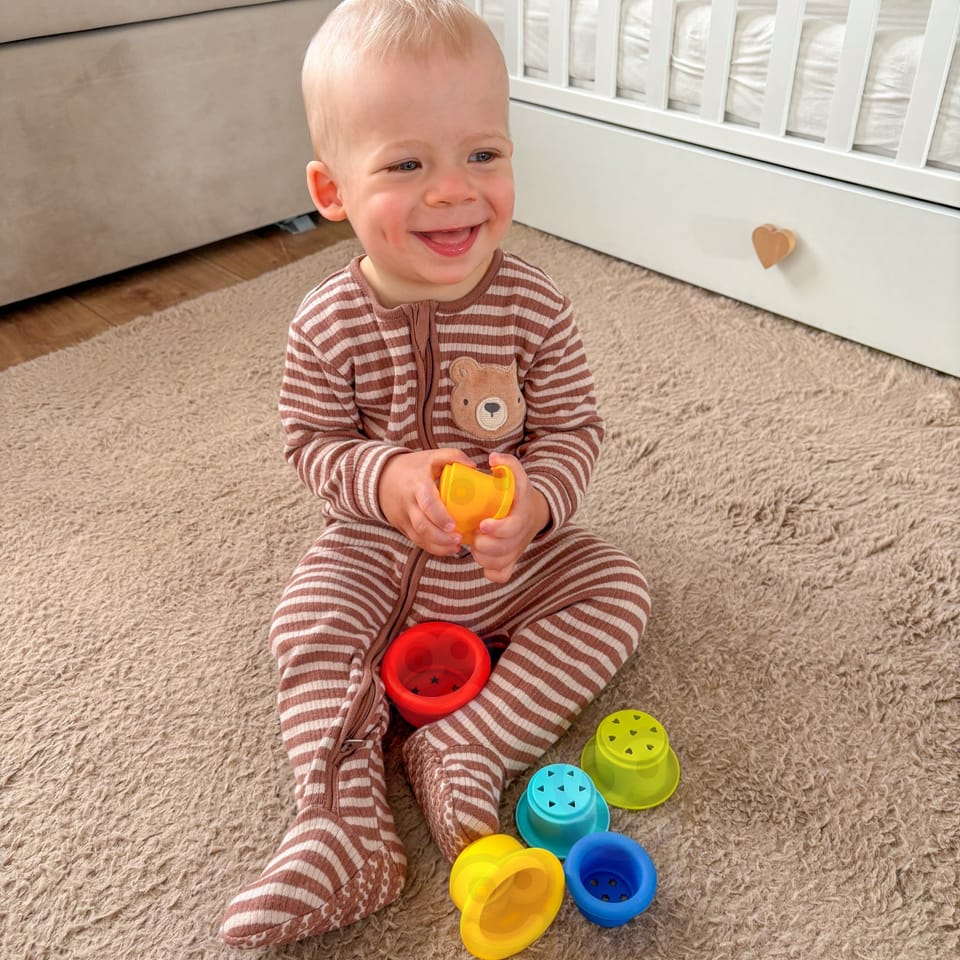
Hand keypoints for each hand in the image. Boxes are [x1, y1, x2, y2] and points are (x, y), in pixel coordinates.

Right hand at [378, 448, 473, 554]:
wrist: (381, 477)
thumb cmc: (413, 467)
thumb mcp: (432, 456)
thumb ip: (453, 456)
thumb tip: (473, 466)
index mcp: (417, 485)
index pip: (427, 503)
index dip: (440, 516)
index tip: (453, 525)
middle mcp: (408, 503)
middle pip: (422, 525)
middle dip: (440, 536)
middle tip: (458, 539)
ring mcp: (403, 517)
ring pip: (419, 537)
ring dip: (438, 546)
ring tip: (456, 547)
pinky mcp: (402, 527)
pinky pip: (416, 541)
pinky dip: (432, 548)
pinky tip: (448, 549)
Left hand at [469, 453, 549, 583]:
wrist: (533, 513)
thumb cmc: (518, 494)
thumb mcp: (516, 476)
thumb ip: (507, 463)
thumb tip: (492, 457)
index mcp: (522, 515)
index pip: (512, 527)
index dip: (497, 529)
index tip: (482, 524)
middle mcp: (521, 534)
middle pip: (504, 548)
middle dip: (485, 545)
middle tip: (474, 536)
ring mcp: (517, 549)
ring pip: (501, 563)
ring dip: (484, 558)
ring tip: (476, 546)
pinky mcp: (513, 560)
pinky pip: (503, 574)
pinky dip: (492, 572)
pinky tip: (484, 562)